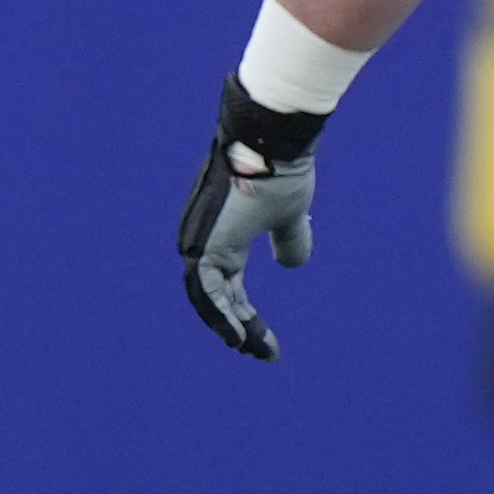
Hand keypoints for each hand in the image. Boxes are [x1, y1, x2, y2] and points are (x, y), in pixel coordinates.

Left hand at [175, 83, 320, 360]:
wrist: (271, 141)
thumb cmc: (281, 169)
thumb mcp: (290, 213)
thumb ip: (289, 238)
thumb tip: (293, 265)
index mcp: (224, 234)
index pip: (228, 285)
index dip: (243, 313)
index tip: (265, 342)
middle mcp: (205, 239)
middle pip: (216, 296)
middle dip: (237, 326)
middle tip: (259, 352)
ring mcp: (200, 240)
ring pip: (207, 297)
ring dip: (229, 325)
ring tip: (251, 349)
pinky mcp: (203, 241)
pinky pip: (206, 289)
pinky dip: (220, 314)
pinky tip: (238, 336)